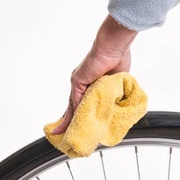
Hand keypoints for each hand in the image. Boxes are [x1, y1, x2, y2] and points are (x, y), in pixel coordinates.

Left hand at [52, 15, 137, 134]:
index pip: (82, 102)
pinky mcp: (78, 81)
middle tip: (61, 133)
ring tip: (62, 133)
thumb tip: (117, 106)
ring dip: (68, 120)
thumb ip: (113, 94)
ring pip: (72, 106)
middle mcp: (81, 83)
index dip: (79, 114)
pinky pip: (75, 101)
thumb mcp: (117, 82)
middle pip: (73, 106)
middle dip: (68, 120)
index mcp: (91, 82)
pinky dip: (73, 114)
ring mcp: (78, 82)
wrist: (114, 47)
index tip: (76, 125)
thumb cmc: (118, 58)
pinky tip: (71, 125)